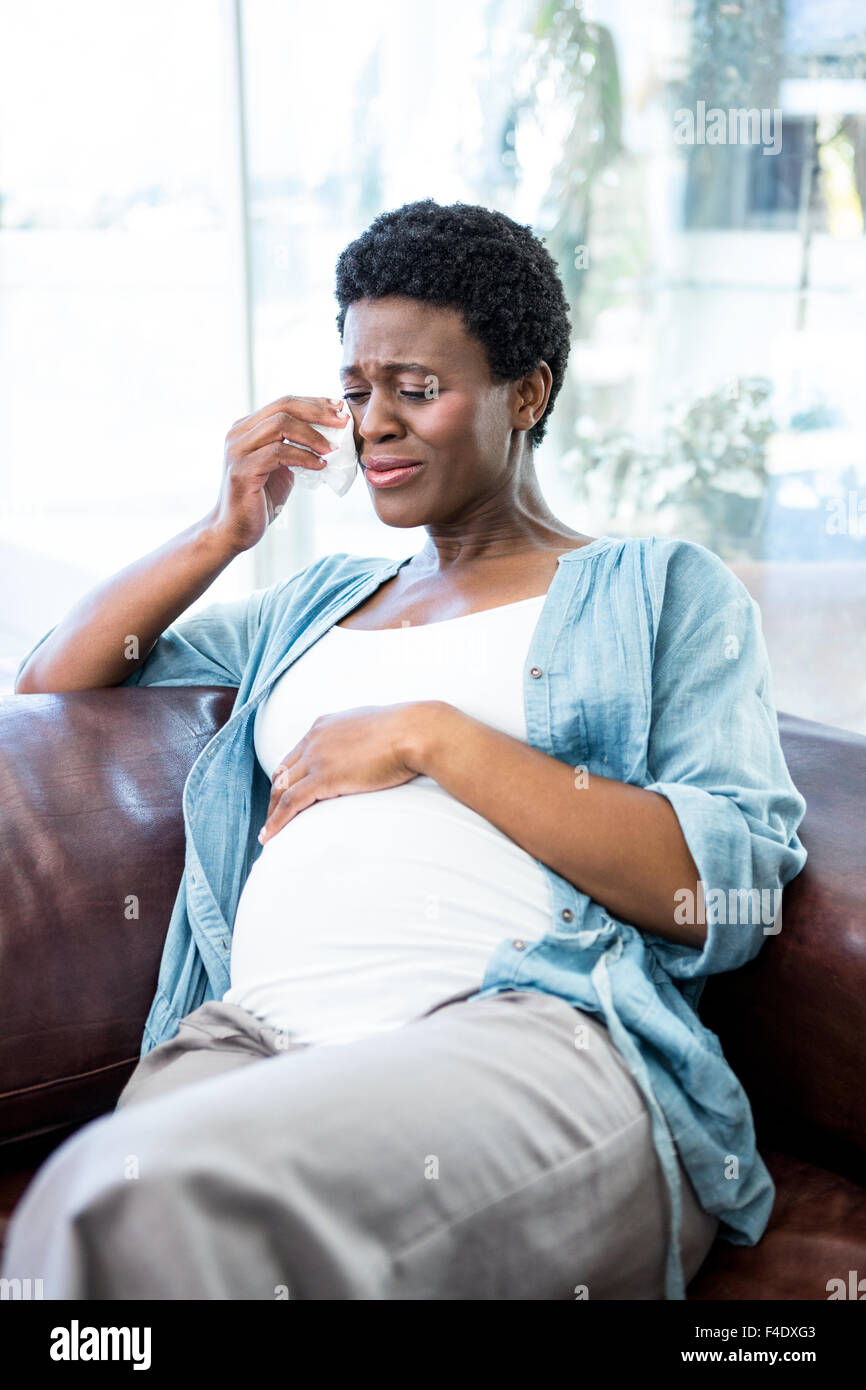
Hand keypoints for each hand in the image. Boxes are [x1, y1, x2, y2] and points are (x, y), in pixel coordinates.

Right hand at [206, 395, 352, 554]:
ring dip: (312, 435)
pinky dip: (303, 457)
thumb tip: (329, 437)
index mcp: (247, 427)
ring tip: (332, 448)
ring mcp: (238, 450)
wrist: (235, 529)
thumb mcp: (281, 466)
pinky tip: (319, 465)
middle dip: (318, 412)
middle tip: (343, 422)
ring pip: (280, 425)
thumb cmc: (260, 499)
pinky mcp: (242, 470)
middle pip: (283, 407)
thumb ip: (294, 448)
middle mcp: (238, 433)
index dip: (314, 402)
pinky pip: (278, 453)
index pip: (284, 403)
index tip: (339, 407)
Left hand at [257, 701, 438, 843]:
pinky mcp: (323, 778)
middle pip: (283, 772)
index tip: (286, 792)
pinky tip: (269, 836)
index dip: (289, 776)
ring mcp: (316, 758)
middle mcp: (314, 739)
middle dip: (275, 795)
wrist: (415, 731)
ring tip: (267, 831)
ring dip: (271, 812)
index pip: (296, 754)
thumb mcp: (374, 728)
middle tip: (272, 815)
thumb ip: (361, 739)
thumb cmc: (408, 731)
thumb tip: (367, 751)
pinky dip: (276, 821)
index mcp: (324, 726)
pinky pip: (290, 803)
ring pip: (281, 789)